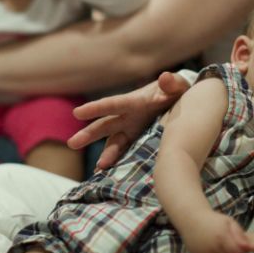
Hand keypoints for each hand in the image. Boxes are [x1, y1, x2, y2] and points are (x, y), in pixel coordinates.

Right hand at [67, 71, 189, 170]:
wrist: (181, 103)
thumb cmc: (177, 91)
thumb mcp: (178, 85)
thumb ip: (172, 83)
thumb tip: (165, 77)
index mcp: (135, 102)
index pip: (113, 105)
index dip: (96, 108)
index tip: (77, 113)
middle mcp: (128, 117)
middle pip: (105, 126)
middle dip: (89, 135)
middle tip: (72, 144)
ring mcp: (132, 131)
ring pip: (114, 144)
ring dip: (106, 155)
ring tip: (99, 169)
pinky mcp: (137, 142)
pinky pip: (124, 153)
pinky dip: (116, 163)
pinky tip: (106, 175)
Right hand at [181, 211, 249, 252]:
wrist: (190, 220)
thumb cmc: (213, 221)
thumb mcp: (229, 222)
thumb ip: (240, 235)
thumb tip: (249, 248)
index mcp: (221, 237)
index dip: (244, 251)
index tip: (243, 246)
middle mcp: (211, 249)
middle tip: (234, 250)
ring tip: (225, 252)